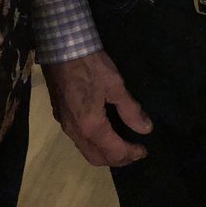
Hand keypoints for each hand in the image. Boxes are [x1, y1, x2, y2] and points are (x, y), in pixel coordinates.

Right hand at [41, 50, 151, 167]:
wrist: (62, 46)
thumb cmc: (90, 65)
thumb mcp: (115, 85)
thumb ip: (131, 110)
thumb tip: (146, 129)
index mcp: (91, 126)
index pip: (114, 152)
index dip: (131, 154)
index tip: (144, 150)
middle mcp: (75, 131)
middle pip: (97, 158)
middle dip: (117, 160)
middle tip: (133, 151)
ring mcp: (64, 124)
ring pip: (85, 150)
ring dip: (103, 153)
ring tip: (119, 144)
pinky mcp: (59, 115)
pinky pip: (77, 139)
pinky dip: (92, 143)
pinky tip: (102, 131)